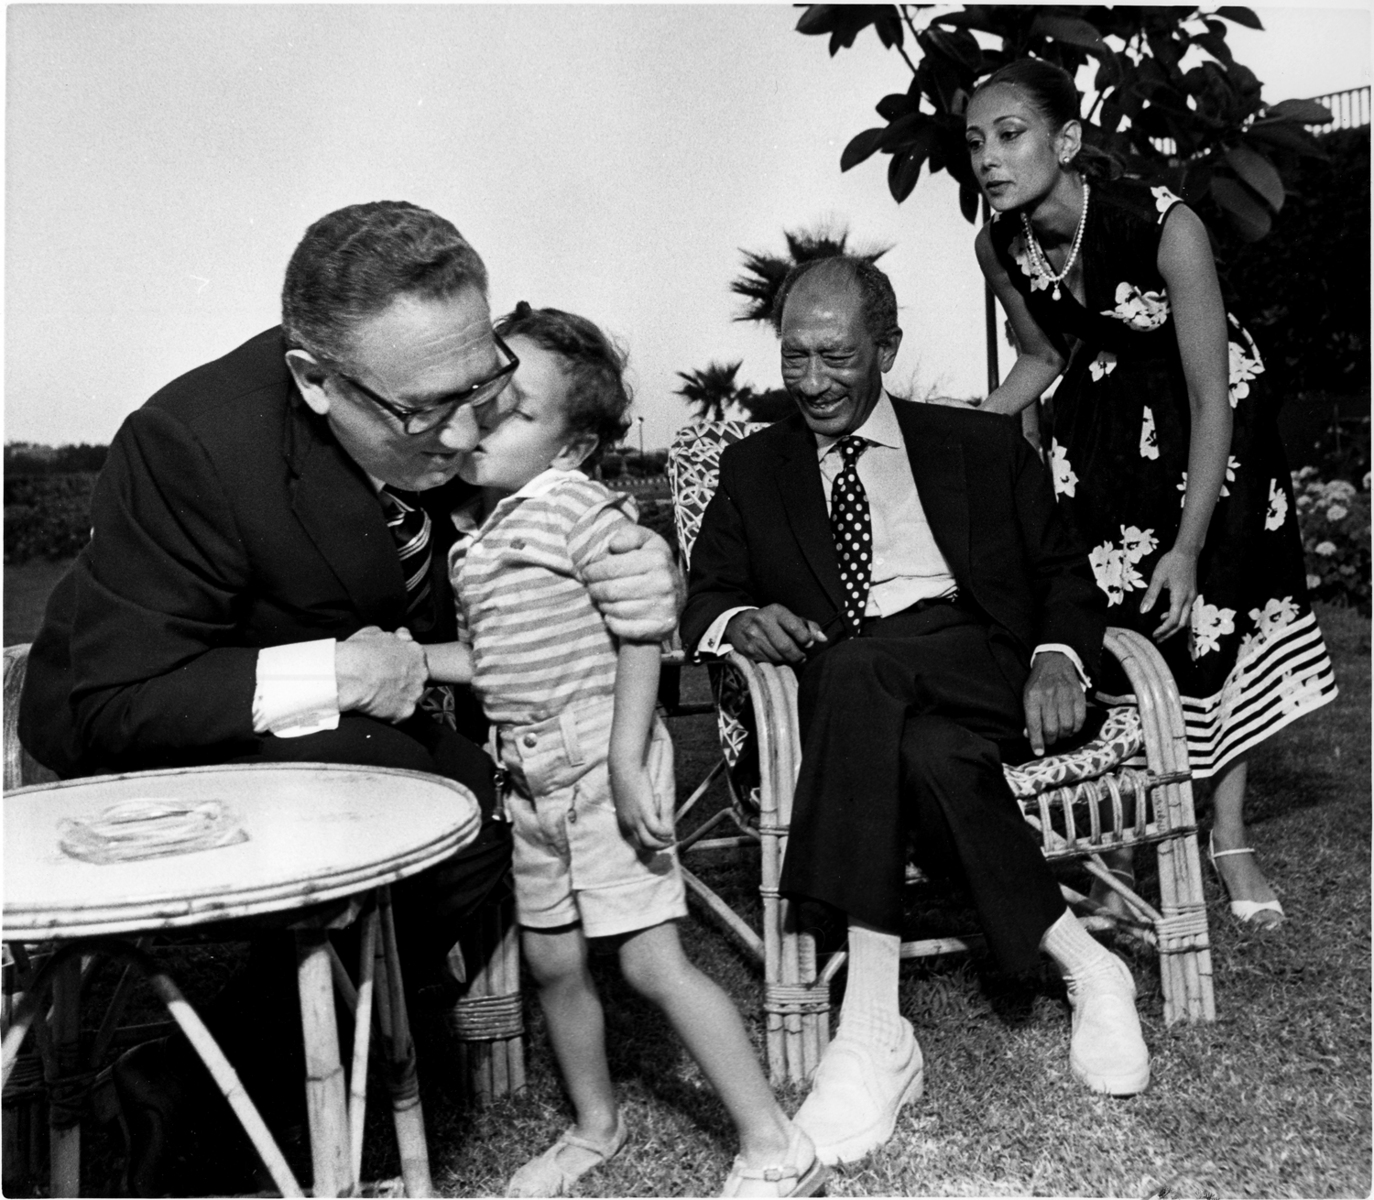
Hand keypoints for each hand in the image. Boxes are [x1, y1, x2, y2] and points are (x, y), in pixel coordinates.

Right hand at [335, 625, 427, 722]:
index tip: (390, 668)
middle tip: (384, 682)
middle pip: (416, 679)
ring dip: (397, 697)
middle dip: (403, 681)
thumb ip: (390, 635)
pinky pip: (400, 715)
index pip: (417, 659)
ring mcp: (415, 693)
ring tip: (378, 695)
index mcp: (416, 652)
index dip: (402, 664)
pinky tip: (377, 708)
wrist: (350, 674)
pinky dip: (390, 714)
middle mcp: (421, 672)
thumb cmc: (359, 652)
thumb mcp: (373, 632)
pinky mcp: (406, 711)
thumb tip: (392, 635)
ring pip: (409, 697)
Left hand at [584, 525, 681, 641]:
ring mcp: (665, 607)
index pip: (613, 567)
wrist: (677, 593)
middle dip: (595, 588)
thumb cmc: (652, 564)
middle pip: (612, 590)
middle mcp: (664, 583)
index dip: (594, 570)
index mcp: (658, 559)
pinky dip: (613, 622)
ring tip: (602, 599)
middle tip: (591, 587)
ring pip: (616, 610)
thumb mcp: (645, 541)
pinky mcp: (662, 628)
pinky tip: (611, 615)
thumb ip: (629, 534)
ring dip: (603, 605)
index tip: (587, 572)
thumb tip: (614, 545)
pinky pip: (626, 629)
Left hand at [609, 755, 674, 850]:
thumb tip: (645, 812)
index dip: (648, 845)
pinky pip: (658, 830)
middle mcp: (628, 825)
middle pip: (644, 845)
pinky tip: (670, 831)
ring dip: (662, 844)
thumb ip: (634, 810)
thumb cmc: (626, 780)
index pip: (635, 843)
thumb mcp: (628, 801)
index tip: (657, 843)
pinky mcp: (645, 812)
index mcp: (622, 823)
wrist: (625, 768)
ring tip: (671, 840)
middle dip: (657, 848)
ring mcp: (636, 820)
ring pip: (650, 842)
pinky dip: (665, 833)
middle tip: (667, 844)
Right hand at [724, 605, 827, 664]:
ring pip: (778, 656)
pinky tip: (775, 655)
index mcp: (776, 611)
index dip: (806, 639)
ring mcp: (754, 636)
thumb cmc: (770, 621)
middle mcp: (763, 621)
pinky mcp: (748, 649)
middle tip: (801, 657)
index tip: (808, 643)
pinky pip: (769, 661)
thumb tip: (823, 638)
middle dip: (798, 655)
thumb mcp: (787, 617)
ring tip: (788, 656)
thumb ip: (807, 626)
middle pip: (787, 646)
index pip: (796, 627)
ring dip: (787, 659)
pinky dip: (776, 661)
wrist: (738, 624)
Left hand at [1023, 651, 1085, 756]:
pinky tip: (1071, 729)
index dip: (1036, 741)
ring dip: (1063, 736)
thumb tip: (1029, 736)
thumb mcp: (1027, 695)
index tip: (1038, 752)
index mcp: (1032, 697)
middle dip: (1050, 740)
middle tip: (1049, 742)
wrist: (1055, 661)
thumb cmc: (1038, 682)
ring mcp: (1065, 696)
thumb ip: (1028, 716)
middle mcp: (1049, 697)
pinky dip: (1076, 729)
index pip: (1034, 724)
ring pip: (1067, 726)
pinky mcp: (1079, 696)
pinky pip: (1080, 719)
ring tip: (1060, 735)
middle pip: (1052, 728)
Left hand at [1139, 546, 1197, 641]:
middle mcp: (1189, 599)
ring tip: (1160, 632)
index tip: (1154, 634)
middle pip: (1181, 623)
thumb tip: (1143, 611)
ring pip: (1185, 618)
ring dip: (1173, 627)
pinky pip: (1186, 611)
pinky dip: (1177, 618)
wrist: (1187, 552)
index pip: (1173, 620)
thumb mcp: (1157, 578)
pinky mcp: (1192, 594)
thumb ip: (1151, 595)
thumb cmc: (1171, 562)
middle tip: (1157, 639)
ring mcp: (1192, 597)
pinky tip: (1164, 616)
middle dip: (1169, 633)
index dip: (1163, 629)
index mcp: (1180, 596)